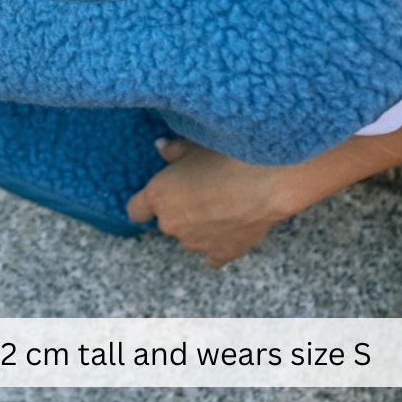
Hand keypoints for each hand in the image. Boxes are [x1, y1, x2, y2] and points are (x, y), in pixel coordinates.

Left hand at [126, 138, 292, 267]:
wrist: (265, 182)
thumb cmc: (225, 157)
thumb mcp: (193, 145)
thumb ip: (172, 150)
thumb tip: (161, 147)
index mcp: (158, 196)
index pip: (135, 210)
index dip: (144, 203)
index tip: (157, 196)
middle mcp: (171, 224)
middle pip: (166, 222)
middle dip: (178, 211)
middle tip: (200, 192)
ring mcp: (196, 243)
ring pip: (189, 239)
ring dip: (197, 228)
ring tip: (220, 207)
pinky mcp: (221, 254)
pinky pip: (212, 256)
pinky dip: (217, 246)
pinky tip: (229, 230)